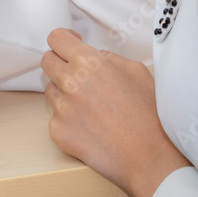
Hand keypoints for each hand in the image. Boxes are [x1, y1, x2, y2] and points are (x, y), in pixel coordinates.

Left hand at [41, 29, 190, 196]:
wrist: (150, 158)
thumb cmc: (150, 115)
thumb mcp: (138, 72)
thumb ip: (109, 58)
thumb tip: (93, 55)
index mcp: (89, 63)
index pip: (56, 38)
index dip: (64, 39)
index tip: (70, 44)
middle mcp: (70, 82)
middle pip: (47, 61)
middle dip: (60, 63)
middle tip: (78, 74)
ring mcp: (61, 108)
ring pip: (51, 90)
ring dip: (64, 92)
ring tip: (91, 106)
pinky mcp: (57, 131)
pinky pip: (56, 116)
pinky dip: (69, 119)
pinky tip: (91, 126)